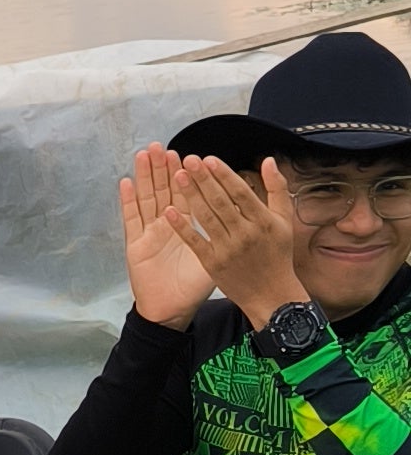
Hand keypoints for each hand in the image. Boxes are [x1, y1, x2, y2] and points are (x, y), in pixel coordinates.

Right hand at [118, 144, 211, 328]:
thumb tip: (244, 213)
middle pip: (164, 190)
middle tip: (163, 146)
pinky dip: (128, 201)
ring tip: (145, 154)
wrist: (172, 310)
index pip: (189, 194)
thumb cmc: (194, 287)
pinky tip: (126, 182)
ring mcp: (149, 233)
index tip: (190, 155)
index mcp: (188, 226)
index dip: (189, 176)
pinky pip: (131, 219)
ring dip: (146, 176)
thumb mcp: (215, 258)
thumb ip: (226, 235)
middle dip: (164, 168)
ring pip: (147, 198)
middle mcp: (167, 225)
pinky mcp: (135, 244)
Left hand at [161, 154, 307, 329]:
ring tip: (177, 176)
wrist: (271, 295)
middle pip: (220, 201)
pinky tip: (169, 211)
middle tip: (188, 160)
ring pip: (206, 218)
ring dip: (190, 196)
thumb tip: (268, 160)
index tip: (208, 159)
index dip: (223, 174)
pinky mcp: (213, 263)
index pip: (240, 192)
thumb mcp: (284, 220)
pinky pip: (195, 241)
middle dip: (203, 179)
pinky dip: (182, 227)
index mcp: (263, 221)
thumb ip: (277, 189)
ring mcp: (228, 249)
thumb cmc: (277, 255)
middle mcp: (245, 234)